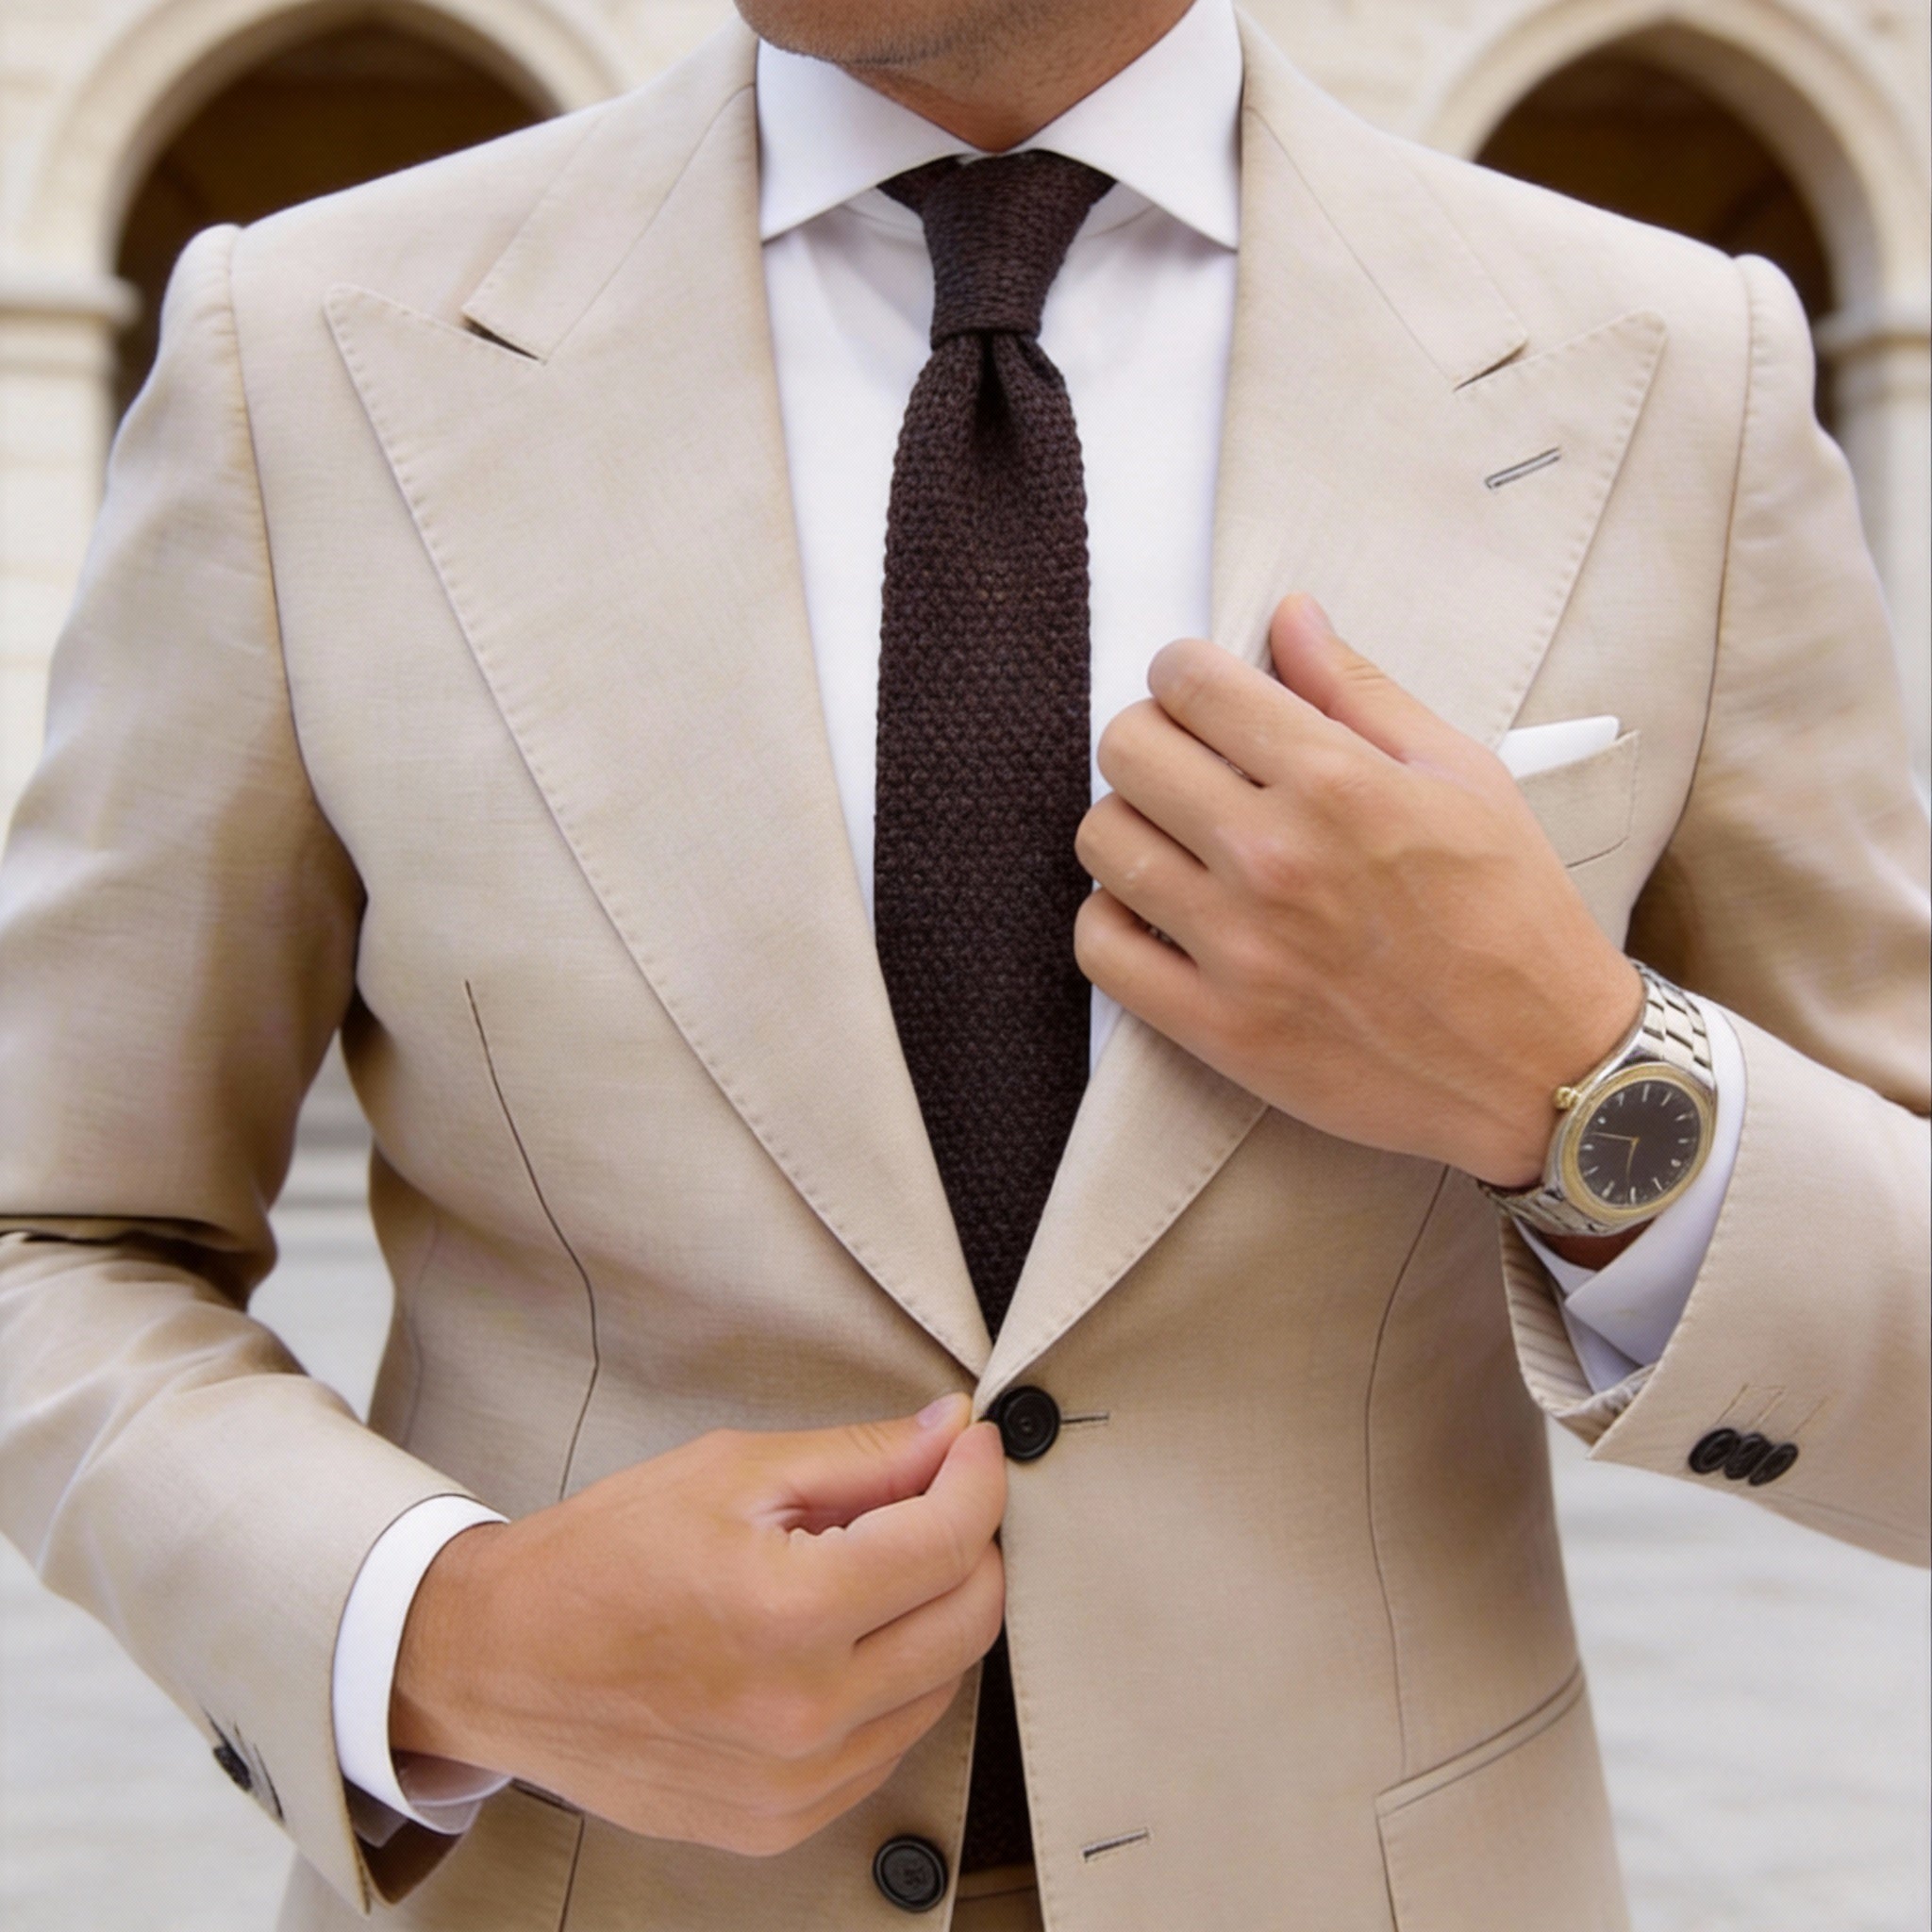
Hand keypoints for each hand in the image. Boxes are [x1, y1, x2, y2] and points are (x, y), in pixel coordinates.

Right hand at [390, 1395, 1005, 1855]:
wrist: (501, 1662)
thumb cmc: (600, 1560)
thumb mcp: (731, 1472)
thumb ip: (859, 1457)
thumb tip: (950, 1435)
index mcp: (789, 1613)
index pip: (949, 1541)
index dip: (977, 1477)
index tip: (971, 1447)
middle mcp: (804, 1713)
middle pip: (969, 1620)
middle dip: (969, 1542)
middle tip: (933, 1497)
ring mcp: (796, 1784)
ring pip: (941, 1686)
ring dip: (932, 1614)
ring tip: (867, 1567)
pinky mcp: (780, 1822)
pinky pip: (887, 1745)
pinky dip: (891, 1682)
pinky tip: (841, 1639)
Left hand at [1074, 594, 1641, 1187]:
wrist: (1543, 1067)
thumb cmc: (1513, 914)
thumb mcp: (1463, 776)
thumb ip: (1361, 691)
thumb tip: (1290, 616)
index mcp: (1337, 783)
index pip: (1190, 682)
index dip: (1184, 672)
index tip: (1202, 693)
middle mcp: (1274, 858)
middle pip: (1128, 750)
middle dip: (1151, 737)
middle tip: (1188, 764)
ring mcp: (1238, 948)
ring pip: (1103, 841)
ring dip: (1129, 825)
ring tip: (1176, 840)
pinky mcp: (1217, 1027)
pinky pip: (1100, 948)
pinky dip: (1113, 920)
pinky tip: (1159, 912)